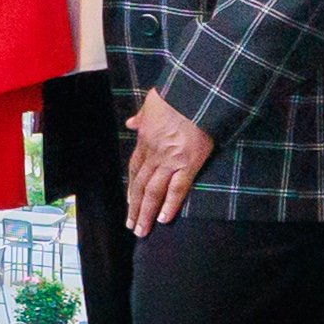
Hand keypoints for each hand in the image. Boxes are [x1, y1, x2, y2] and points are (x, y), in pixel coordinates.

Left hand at [122, 88, 215, 236]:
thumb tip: (131, 123)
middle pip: (140, 185)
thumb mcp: (152, 102)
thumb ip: (141, 116)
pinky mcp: (188, 163)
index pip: (134, 168)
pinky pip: (177, 188)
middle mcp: (154, 153)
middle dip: (135, 207)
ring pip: (153, 192)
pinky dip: (170, 205)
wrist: (193, 93)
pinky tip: (164, 220)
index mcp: (145, 140)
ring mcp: (170, 160)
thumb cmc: (175, 94)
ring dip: (146, 213)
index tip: (129, 202)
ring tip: (141, 230)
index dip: (131, 187)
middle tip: (131, 225)